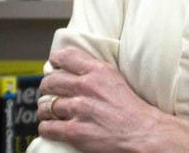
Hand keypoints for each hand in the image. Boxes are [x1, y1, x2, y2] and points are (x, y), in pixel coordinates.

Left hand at [37, 47, 161, 152]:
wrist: (142, 132)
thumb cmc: (131, 107)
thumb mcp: (115, 77)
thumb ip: (94, 70)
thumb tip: (74, 67)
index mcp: (97, 71)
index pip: (65, 56)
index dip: (55, 61)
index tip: (53, 66)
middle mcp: (86, 87)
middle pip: (50, 81)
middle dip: (47, 87)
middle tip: (50, 92)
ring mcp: (79, 109)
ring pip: (46, 106)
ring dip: (45, 110)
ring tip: (50, 112)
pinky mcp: (75, 131)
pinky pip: (48, 127)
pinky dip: (46, 128)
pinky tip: (52, 127)